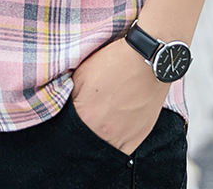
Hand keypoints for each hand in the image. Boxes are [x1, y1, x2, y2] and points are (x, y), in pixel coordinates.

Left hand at [70, 38, 170, 154]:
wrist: (147, 60)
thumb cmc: (115, 62)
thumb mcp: (82, 73)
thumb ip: (71, 96)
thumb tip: (65, 108)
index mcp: (85, 115)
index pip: (68, 130)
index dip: (66, 124)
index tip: (68, 119)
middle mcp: (102, 132)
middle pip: (84, 142)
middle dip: (81, 132)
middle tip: (85, 120)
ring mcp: (122, 138)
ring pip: (102, 150)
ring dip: (97, 140)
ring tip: (99, 124)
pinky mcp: (138, 138)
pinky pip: (121, 153)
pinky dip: (114, 145)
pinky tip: (112, 133)